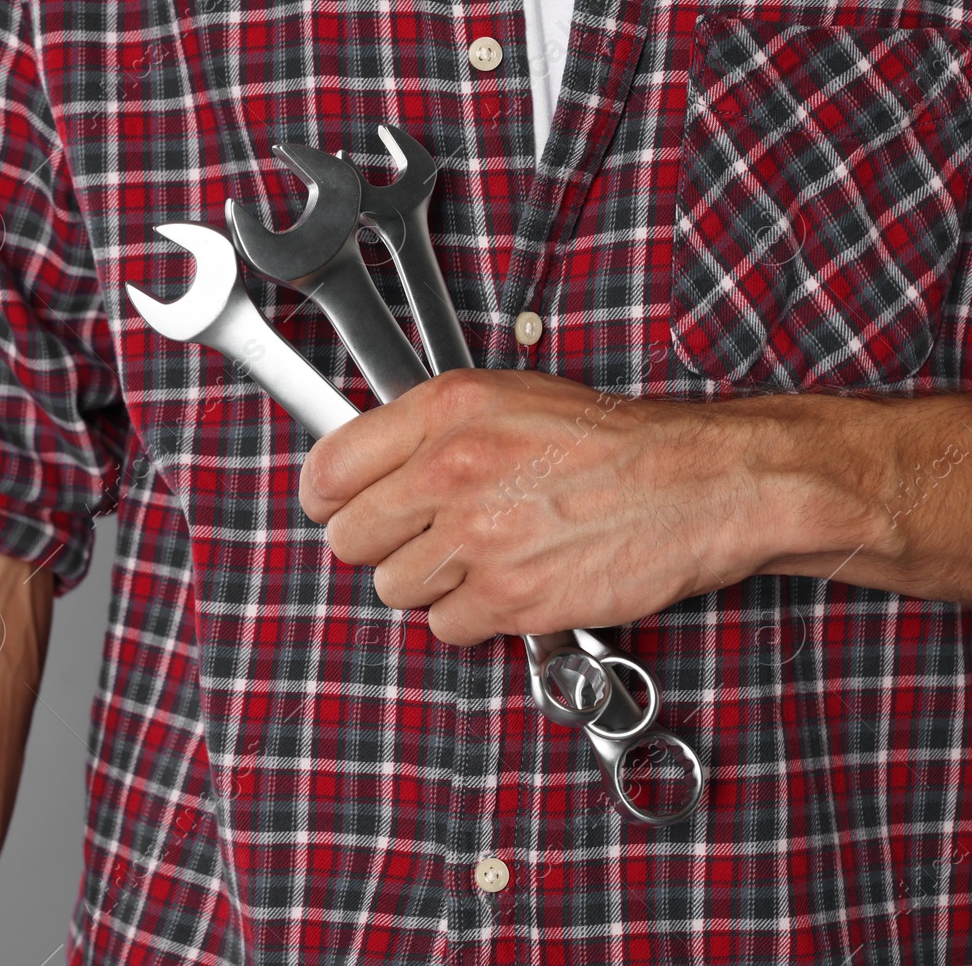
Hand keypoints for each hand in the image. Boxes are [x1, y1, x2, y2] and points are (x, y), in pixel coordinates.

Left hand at [298, 369, 773, 645]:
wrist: (698, 486)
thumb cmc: (613, 443)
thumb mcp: (508, 398)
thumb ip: (429, 428)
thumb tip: (366, 464)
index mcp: (445, 412)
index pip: (328, 468)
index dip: (326, 496)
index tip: (335, 507)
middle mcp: (452, 472)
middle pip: (349, 537)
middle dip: (380, 543)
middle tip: (420, 536)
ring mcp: (478, 540)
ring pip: (392, 588)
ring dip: (428, 583)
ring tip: (479, 556)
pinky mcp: (509, 598)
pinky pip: (445, 627)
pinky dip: (472, 617)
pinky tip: (508, 583)